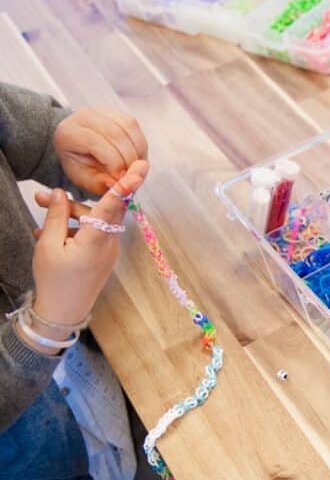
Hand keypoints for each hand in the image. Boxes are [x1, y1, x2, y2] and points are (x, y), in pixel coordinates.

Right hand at [19, 160, 147, 353]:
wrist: (62, 313)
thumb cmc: (54, 281)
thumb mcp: (48, 245)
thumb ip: (56, 216)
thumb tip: (60, 193)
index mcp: (97, 239)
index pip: (115, 205)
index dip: (127, 183)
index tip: (141, 166)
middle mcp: (108, 243)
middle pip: (98, 210)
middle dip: (71, 201)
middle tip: (40, 195)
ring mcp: (108, 251)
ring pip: (93, 222)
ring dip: (67, 215)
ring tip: (38, 213)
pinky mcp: (103, 256)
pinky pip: (92, 234)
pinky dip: (73, 229)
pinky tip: (47, 232)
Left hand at [54, 108, 147, 194]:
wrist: (78, 149)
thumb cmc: (80, 165)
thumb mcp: (84, 180)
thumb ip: (102, 183)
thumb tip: (122, 184)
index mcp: (69, 132)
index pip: (96, 143)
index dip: (114, 163)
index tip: (120, 179)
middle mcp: (84, 116)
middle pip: (116, 135)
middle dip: (129, 160)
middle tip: (131, 177)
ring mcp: (102, 111)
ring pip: (128, 128)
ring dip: (137, 152)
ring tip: (133, 168)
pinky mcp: (117, 113)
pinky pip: (134, 126)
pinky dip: (139, 144)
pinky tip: (136, 157)